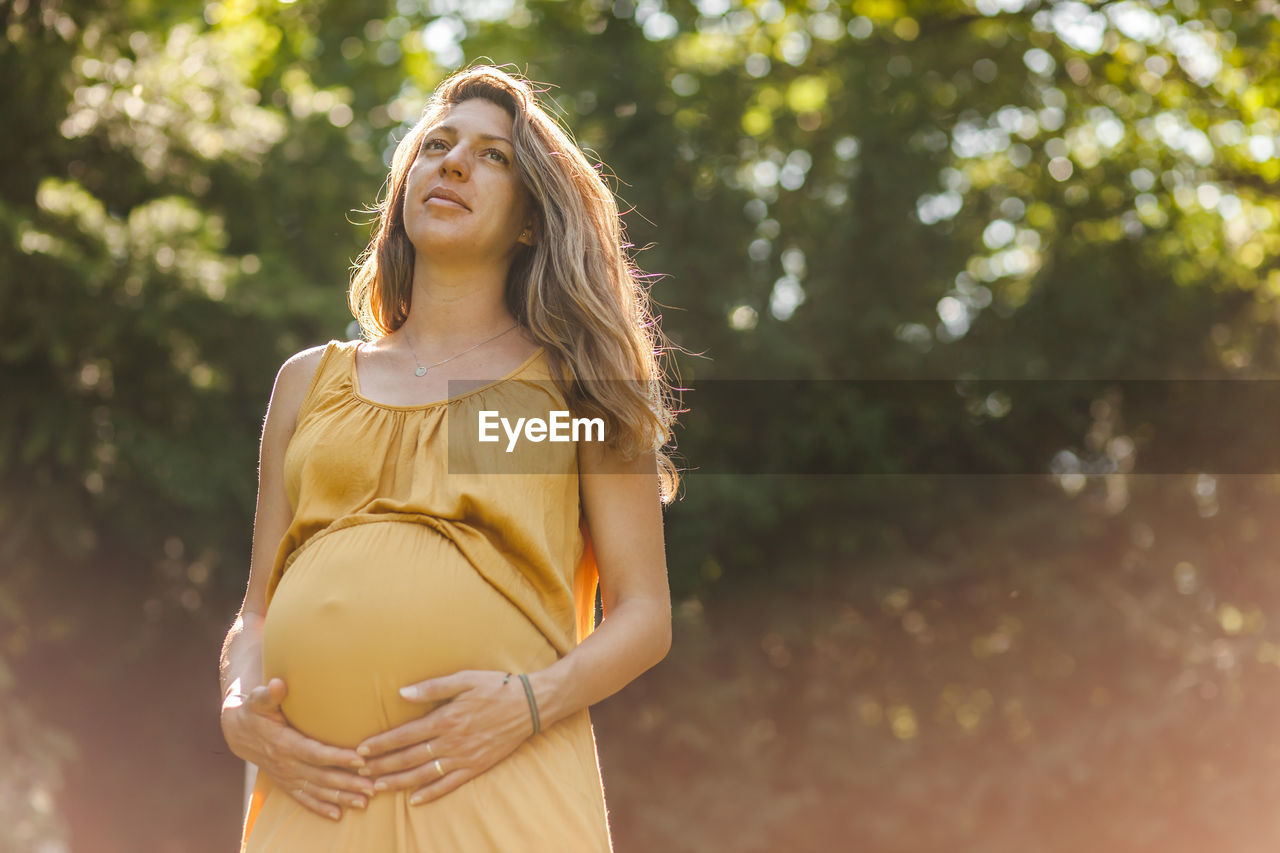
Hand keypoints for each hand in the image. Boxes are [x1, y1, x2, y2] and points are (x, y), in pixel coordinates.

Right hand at [221, 677, 375, 819]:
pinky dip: (321, 808)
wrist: (238, 733)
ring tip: (364, 802)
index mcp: (284, 743)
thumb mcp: (258, 700)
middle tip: (372, 786)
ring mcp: (286, 776)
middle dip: (347, 782)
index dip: (337, 757)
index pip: (314, 753)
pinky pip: (304, 799)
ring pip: (316, 791)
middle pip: (321, 776)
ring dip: (340, 797)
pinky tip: (339, 815)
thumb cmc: (254, 711)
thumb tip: (278, 684)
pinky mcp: (286, 783)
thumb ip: (269, 694)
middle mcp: (286, 764)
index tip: (360, 759)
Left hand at [355, 670, 534, 805]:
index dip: (381, 744)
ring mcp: (464, 757)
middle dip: (383, 766)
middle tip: (360, 772)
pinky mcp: (476, 767)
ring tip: (378, 787)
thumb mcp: (464, 679)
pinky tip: (414, 801)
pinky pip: (449, 784)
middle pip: (410, 757)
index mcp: (446, 718)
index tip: (361, 750)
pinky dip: (431, 794)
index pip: (405, 735)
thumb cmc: (496, 687)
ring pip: (425, 774)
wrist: (530, 705)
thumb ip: (433, 687)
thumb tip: (402, 693)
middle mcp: (452, 741)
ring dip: (399, 782)